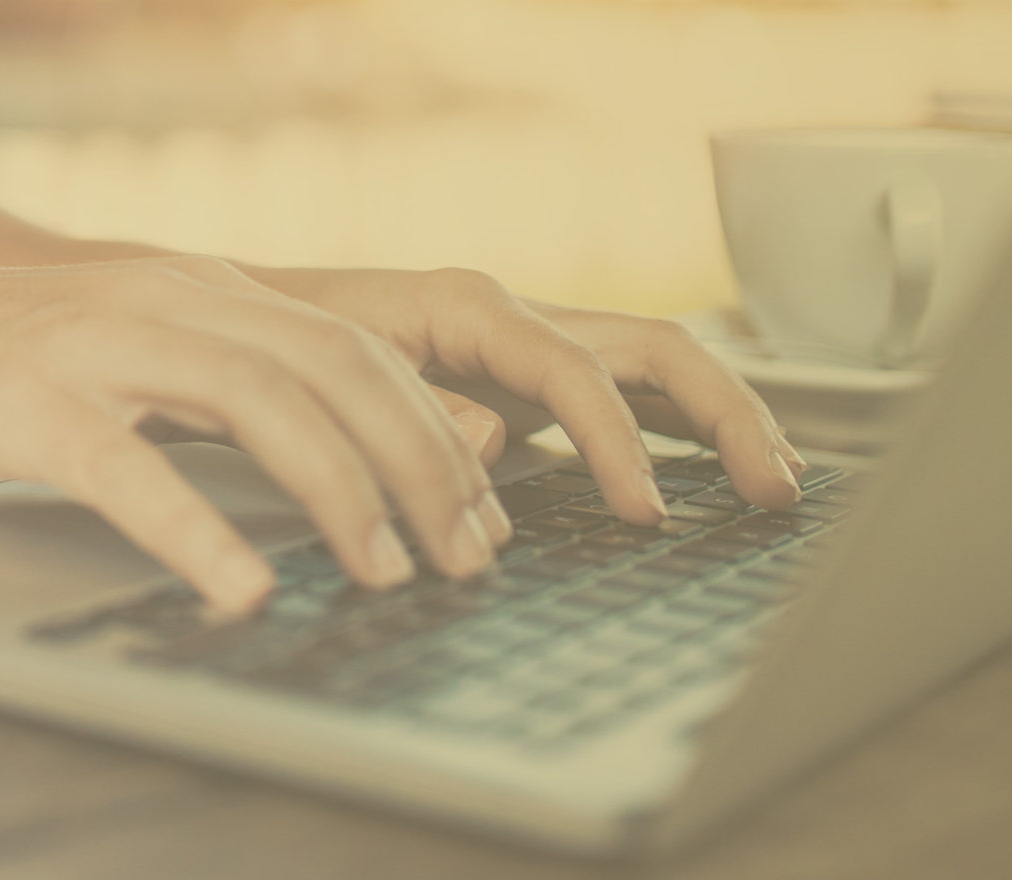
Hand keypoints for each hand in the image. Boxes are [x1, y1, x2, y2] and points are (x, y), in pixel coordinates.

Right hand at [0, 257, 512, 611]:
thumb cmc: (2, 377)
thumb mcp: (140, 365)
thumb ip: (236, 398)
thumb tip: (359, 468)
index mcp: (205, 294)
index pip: (356, 351)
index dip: (436, 433)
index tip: (482, 515)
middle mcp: (168, 300)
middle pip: (334, 369)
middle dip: (419, 465)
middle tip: (465, 556)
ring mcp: (97, 343)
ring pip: (258, 401)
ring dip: (341, 490)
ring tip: (383, 570)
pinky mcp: (27, 401)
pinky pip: (129, 468)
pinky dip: (197, 530)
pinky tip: (240, 587)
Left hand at [258, 266, 806, 519]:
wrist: (237, 317)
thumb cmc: (277, 347)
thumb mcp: (329, 376)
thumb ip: (412, 410)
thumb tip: (496, 444)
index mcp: (468, 308)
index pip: (577, 371)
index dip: (620, 444)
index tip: (646, 513)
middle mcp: (512, 317)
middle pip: (654, 351)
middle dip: (724, 416)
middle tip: (772, 490)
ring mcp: (525, 344)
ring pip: (655, 365)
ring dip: (722, 419)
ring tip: (774, 483)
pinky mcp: (523, 376)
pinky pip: (623, 390)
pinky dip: (677, 427)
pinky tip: (713, 472)